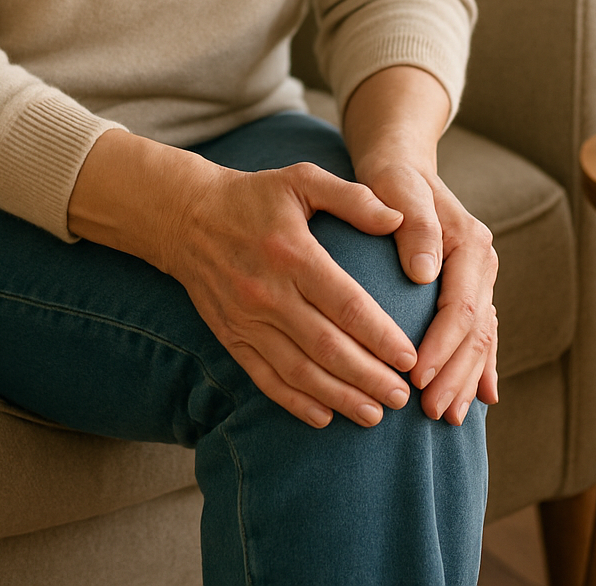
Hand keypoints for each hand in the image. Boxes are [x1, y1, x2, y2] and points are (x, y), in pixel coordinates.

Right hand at [69, 132, 418, 428]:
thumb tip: (397, 219)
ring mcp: (247, 319)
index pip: (345, 304)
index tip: (409, 358)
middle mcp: (268, 292)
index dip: (380, 336)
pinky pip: (264, 378)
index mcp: (292, 253)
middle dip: (369, 376)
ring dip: (339, 397)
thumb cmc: (253, 196)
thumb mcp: (301, 179)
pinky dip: (294, 402)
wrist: (186, 217)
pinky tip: (324, 416)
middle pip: (327, 346)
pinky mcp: (230, 336)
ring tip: (375, 414)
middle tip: (402, 396)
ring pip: (299, 370)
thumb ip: (352, 198)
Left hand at [354, 154, 497, 424]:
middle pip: (475, 331)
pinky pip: (480, 334)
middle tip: (431, 412)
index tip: (416, 377)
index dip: (441, 346)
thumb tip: (424, 272)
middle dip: (455, 375)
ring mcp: (480, 279)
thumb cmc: (392, 180)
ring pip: (481, 339)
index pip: (461, 306)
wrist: (401, 167)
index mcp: (470, 244)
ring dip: (466, 380)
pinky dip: (479, 367)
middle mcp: (482, 264)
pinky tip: (481, 400)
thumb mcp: (398, 189)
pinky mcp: (469, 290)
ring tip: (448, 418)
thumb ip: (415, 227)